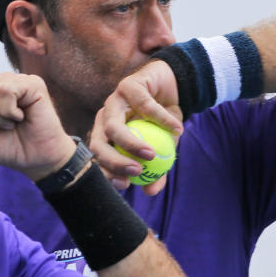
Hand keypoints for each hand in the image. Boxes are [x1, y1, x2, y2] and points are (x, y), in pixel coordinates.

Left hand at [90, 60, 183, 195]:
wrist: (173, 86)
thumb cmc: (163, 121)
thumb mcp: (163, 147)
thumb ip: (156, 169)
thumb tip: (151, 191)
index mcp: (106, 135)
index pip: (98, 158)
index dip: (106, 173)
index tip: (125, 186)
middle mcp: (104, 119)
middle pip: (98, 144)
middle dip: (114, 162)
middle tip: (137, 172)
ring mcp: (113, 101)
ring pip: (113, 126)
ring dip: (132, 144)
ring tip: (152, 155)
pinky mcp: (128, 85)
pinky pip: (144, 106)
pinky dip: (162, 120)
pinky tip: (177, 130)